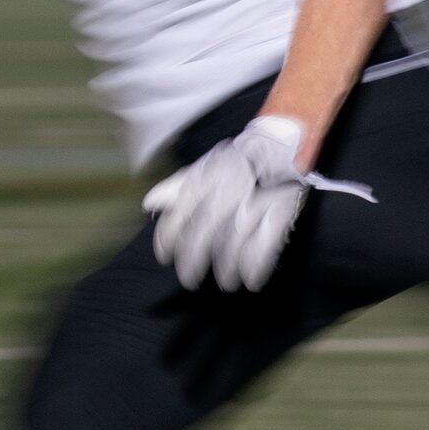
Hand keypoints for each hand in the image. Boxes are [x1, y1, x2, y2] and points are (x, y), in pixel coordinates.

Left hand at [143, 116, 313, 291]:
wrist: (278, 147)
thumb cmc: (236, 163)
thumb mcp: (204, 167)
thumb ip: (177, 186)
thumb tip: (150, 203)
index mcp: (206, 179)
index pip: (180, 211)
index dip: (169, 237)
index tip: (164, 256)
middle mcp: (227, 191)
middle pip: (205, 231)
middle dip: (194, 259)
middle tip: (189, 279)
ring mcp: (254, 202)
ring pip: (234, 241)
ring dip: (227, 267)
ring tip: (225, 282)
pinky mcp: (279, 210)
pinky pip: (266, 242)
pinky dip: (257, 265)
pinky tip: (251, 279)